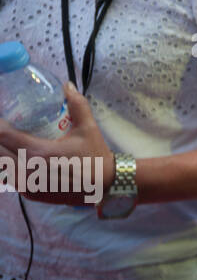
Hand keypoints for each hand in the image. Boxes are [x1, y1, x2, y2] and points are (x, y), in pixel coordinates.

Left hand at [0, 83, 114, 205]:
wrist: (104, 185)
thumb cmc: (95, 155)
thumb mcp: (88, 128)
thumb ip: (77, 105)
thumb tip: (67, 85)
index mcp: (39, 153)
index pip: (4, 136)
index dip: (0, 124)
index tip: (3, 117)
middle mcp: (28, 171)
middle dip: (1, 137)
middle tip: (7, 126)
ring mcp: (26, 185)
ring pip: (2, 165)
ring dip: (4, 152)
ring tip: (11, 140)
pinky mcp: (29, 193)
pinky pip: (10, 177)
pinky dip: (10, 165)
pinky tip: (17, 156)